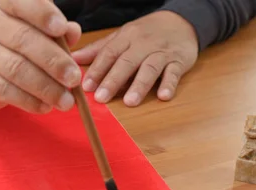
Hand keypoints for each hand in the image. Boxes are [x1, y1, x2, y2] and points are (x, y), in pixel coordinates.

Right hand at [0, 0, 81, 113]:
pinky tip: (46, 106)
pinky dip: (30, 101)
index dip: (41, 13)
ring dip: (46, 87)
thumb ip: (57, 31)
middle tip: (74, 78)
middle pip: (22, 40)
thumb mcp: (38, 31)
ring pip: (16, 69)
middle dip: (53, 61)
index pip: (19, 2)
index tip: (61, 28)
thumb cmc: (17, 45)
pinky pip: (6, 91)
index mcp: (5, 6)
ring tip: (66, 100)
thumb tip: (72, 32)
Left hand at [72, 11, 198, 106]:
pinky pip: (174, 72)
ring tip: (130, 102)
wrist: (181, 22)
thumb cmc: (146, 33)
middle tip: (101, 98)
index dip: (97, 70)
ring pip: (150, 68)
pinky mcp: (179, 61)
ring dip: (139, 85)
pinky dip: (169, 84)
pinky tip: (164, 96)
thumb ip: (99, 49)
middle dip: (113, 80)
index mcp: (126, 37)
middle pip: (127, 62)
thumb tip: (73, 58)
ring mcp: (162, 52)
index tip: (85, 86)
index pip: (109, 53)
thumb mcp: (122, 36)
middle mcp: (143, 44)